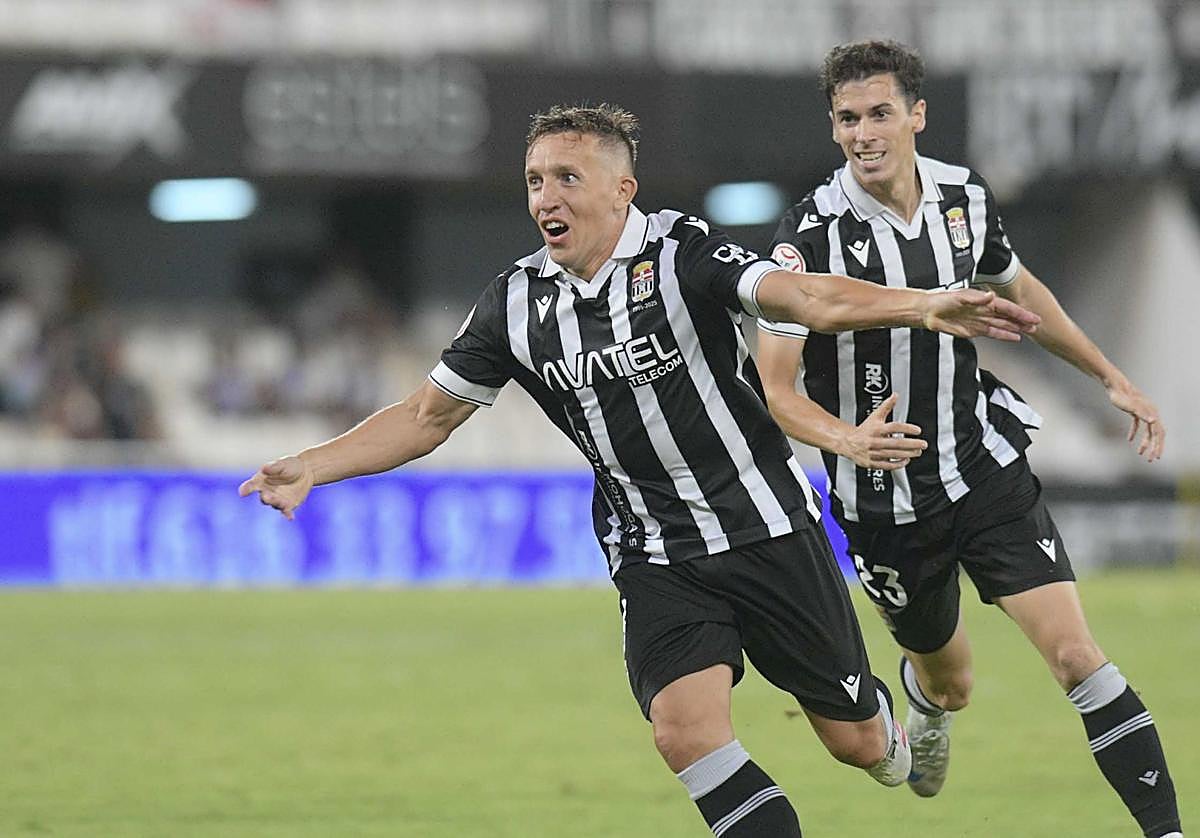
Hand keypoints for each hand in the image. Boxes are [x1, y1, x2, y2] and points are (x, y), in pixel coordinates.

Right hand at [238, 455, 314, 519]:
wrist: (305, 472)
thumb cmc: (289, 466)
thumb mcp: (282, 464)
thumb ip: (274, 467)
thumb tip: (264, 468)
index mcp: (260, 481)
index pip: (250, 486)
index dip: (246, 489)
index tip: (242, 493)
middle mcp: (266, 493)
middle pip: (264, 498)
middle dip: (266, 498)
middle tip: (267, 497)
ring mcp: (277, 500)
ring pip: (275, 504)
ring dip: (276, 504)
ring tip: (280, 501)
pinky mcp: (288, 506)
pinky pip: (286, 512)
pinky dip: (288, 515)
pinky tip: (290, 517)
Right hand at [841, 393, 925, 469]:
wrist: (847, 442)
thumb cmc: (864, 430)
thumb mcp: (875, 416)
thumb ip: (887, 406)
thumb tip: (895, 395)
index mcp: (876, 428)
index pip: (894, 427)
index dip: (907, 428)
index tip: (917, 430)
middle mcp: (874, 441)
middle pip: (896, 443)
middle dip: (912, 444)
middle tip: (923, 444)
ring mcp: (873, 452)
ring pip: (893, 454)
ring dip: (908, 453)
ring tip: (918, 452)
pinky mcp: (872, 462)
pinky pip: (887, 465)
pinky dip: (898, 464)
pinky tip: (906, 460)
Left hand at [923, 288, 1040, 341]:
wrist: (928, 312)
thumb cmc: (941, 300)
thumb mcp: (959, 297)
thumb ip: (977, 298)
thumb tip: (991, 296)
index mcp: (983, 301)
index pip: (1006, 308)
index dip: (1020, 313)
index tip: (1032, 317)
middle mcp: (984, 311)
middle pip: (1008, 317)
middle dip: (1022, 321)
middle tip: (1036, 326)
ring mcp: (980, 321)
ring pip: (1003, 325)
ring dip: (1016, 328)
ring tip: (1029, 331)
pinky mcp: (974, 330)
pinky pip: (993, 333)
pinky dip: (1004, 335)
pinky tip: (1014, 337)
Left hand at [1106, 382, 1164, 461]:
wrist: (1114, 384)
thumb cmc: (1120, 395)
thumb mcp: (1130, 406)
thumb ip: (1141, 414)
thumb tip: (1153, 421)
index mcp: (1152, 413)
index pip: (1158, 433)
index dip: (1157, 446)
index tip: (1154, 457)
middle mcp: (1151, 413)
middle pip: (1156, 434)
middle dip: (1153, 447)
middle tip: (1150, 459)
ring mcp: (1143, 412)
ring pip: (1148, 431)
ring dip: (1145, 442)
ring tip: (1141, 453)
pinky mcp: (1135, 411)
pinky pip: (1138, 424)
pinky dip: (1135, 433)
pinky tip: (1129, 440)